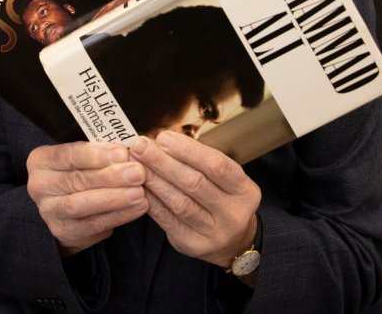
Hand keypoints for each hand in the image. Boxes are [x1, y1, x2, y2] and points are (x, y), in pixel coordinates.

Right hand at [27, 142, 147, 256]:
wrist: (65, 206)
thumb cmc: (79, 171)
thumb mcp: (82, 157)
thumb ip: (100, 153)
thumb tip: (126, 153)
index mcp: (41, 161)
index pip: (68, 155)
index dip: (96, 155)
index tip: (122, 153)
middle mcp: (39, 187)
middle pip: (76, 180)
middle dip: (111, 176)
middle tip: (137, 172)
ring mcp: (50, 212)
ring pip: (82, 205)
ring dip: (115, 198)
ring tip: (139, 192)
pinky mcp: (65, 232)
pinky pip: (94, 225)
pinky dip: (118, 215)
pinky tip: (138, 207)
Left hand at [130, 131, 259, 268]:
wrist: (233, 241)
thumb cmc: (222, 198)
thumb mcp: (224, 179)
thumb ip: (199, 161)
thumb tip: (161, 141)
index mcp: (245, 190)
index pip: (216, 165)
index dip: (188, 150)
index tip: (163, 137)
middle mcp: (233, 214)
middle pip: (194, 183)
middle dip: (163, 162)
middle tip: (140, 146)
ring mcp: (214, 233)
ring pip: (179, 202)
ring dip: (154, 180)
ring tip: (136, 164)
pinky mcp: (193, 245)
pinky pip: (167, 219)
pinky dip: (151, 200)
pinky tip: (138, 186)